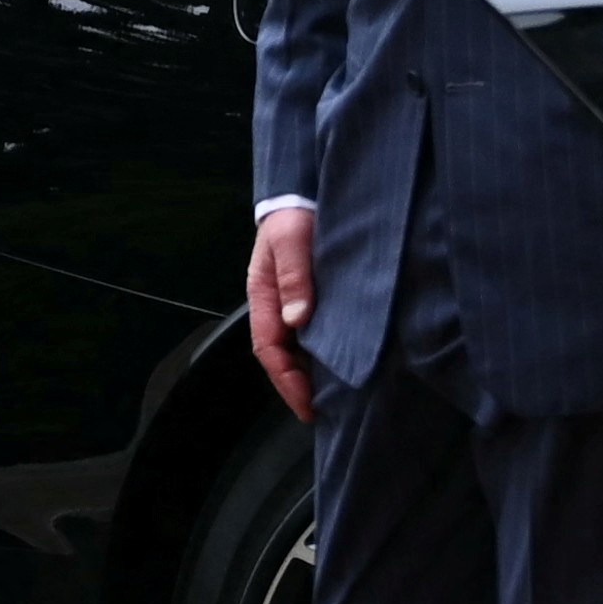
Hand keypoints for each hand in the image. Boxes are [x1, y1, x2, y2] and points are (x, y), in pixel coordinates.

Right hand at [242, 198, 320, 416]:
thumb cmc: (292, 217)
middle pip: (281, 356)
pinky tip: (340, 364)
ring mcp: (290, 305)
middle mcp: (274, 307)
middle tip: (323, 411)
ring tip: (334, 396)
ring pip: (296, 349)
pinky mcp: (308, 300)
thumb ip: (294, 278)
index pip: (268, 349)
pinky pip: (311, 335)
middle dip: (298, 386)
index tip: (307, 404)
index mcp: (262, 296)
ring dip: (310, 373)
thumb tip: (297, 320)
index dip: (286, 381)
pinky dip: (321, 354)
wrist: (302, 193)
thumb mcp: (292, 241)